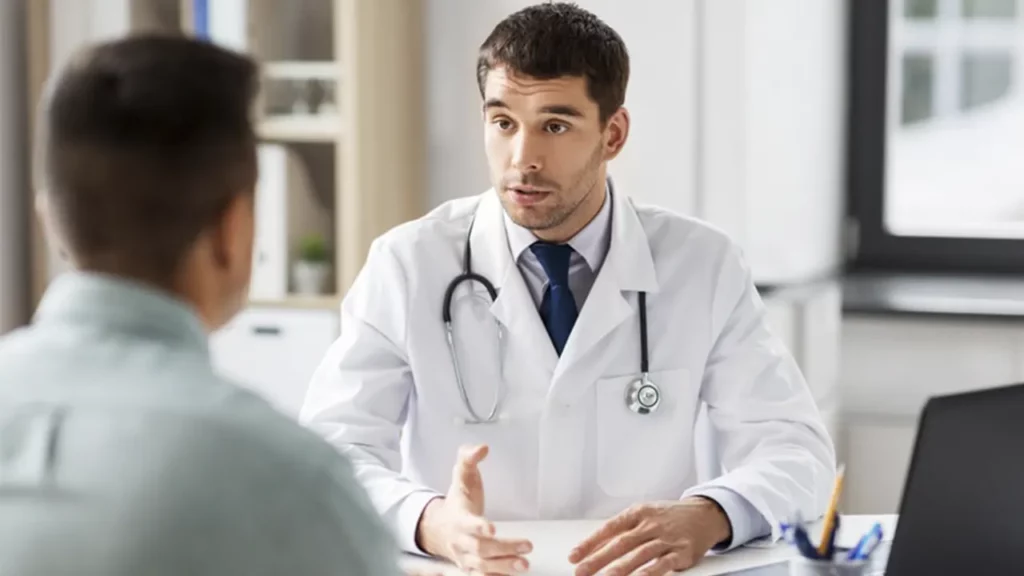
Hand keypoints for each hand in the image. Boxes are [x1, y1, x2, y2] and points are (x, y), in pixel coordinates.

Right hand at [415, 444, 533, 573]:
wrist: (439, 526)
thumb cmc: (458, 501)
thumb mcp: (461, 476)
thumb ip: (469, 459)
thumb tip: (482, 447)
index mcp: (458, 518)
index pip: (468, 524)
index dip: (479, 527)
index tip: (492, 528)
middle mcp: (460, 541)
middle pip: (480, 549)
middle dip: (503, 549)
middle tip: (526, 546)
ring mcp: (465, 557)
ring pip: (482, 567)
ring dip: (503, 566)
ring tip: (524, 565)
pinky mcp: (471, 567)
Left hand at [568, 497, 731, 575]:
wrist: (705, 514)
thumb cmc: (669, 516)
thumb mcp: (645, 514)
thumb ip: (624, 530)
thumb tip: (596, 546)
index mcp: (638, 513)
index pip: (609, 528)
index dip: (590, 543)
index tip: (574, 556)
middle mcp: (650, 524)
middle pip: (620, 543)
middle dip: (598, 559)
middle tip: (581, 570)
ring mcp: (666, 538)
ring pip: (639, 554)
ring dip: (620, 568)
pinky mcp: (681, 552)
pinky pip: (663, 564)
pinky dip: (650, 573)